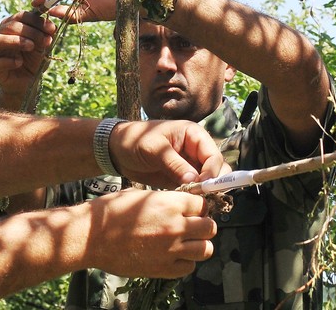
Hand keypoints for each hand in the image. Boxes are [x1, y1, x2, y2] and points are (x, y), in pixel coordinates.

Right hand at [0, 11, 54, 108]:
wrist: (27, 81)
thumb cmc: (32, 59)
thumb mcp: (42, 46)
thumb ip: (45, 35)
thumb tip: (52, 27)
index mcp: (12, 26)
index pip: (21, 16)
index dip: (36, 21)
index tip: (51, 29)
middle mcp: (0, 35)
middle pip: (10, 26)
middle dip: (30, 31)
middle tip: (44, 40)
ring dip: (15, 41)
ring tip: (31, 47)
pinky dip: (8, 61)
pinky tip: (19, 63)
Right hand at [85, 189, 214, 277]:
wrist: (91, 237)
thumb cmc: (110, 212)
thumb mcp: (140, 195)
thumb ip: (165, 200)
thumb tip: (180, 205)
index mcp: (169, 204)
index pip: (202, 205)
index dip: (198, 206)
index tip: (192, 209)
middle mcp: (175, 227)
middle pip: (210, 227)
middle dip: (202, 225)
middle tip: (191, 225)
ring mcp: (171, 250)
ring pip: (205, 249)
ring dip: (198, 244)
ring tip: (185, 241)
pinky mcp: (163, 269)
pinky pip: (188, 267)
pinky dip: (185, 262)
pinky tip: (173, 254)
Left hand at [109, 120, 225, 187]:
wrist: (118, 150)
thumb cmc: (135, 140)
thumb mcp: (154, 150)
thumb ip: (175, 164)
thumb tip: (194, 180)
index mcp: (193, 134)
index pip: (213, 155)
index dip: (212, 171)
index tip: (203, 186)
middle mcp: (196, 149)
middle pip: (217, 168)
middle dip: (213, 182)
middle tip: (200, 195)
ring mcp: (190, 164)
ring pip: (209, 180)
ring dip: (205, 191)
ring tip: (192, 198)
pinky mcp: (183, 177)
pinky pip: (196, 188)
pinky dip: (195, 196)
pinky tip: (187, 201)